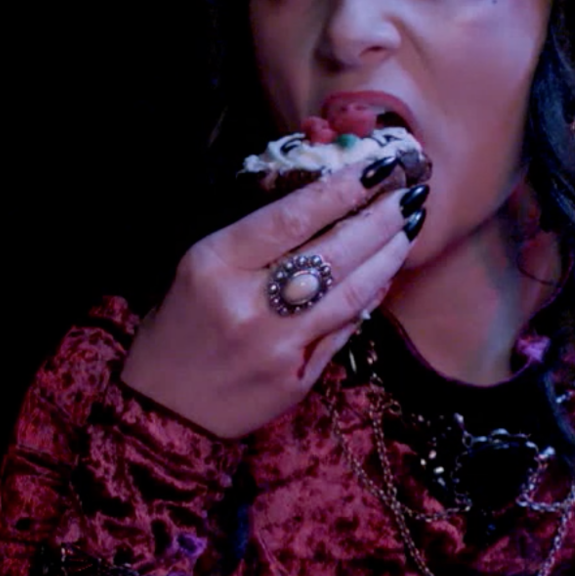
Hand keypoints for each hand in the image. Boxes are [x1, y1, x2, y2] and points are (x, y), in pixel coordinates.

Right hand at [119, 154, 428, 441]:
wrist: (165, 407)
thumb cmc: (180, 324)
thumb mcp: (199, 265)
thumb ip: (254, 235)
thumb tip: (323, 199)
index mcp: (215, 264)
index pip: (291, 218)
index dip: (340, 191)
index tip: (375, 168)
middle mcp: (248, 304)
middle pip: (332, 253)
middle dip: (378, 219)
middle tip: (409, 193)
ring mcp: (276, 346)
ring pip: (349, 293)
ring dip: (386, 257)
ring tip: (408, 227)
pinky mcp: (296, 379)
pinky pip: (343, 330)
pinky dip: (368, 298)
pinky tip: (385, 275)